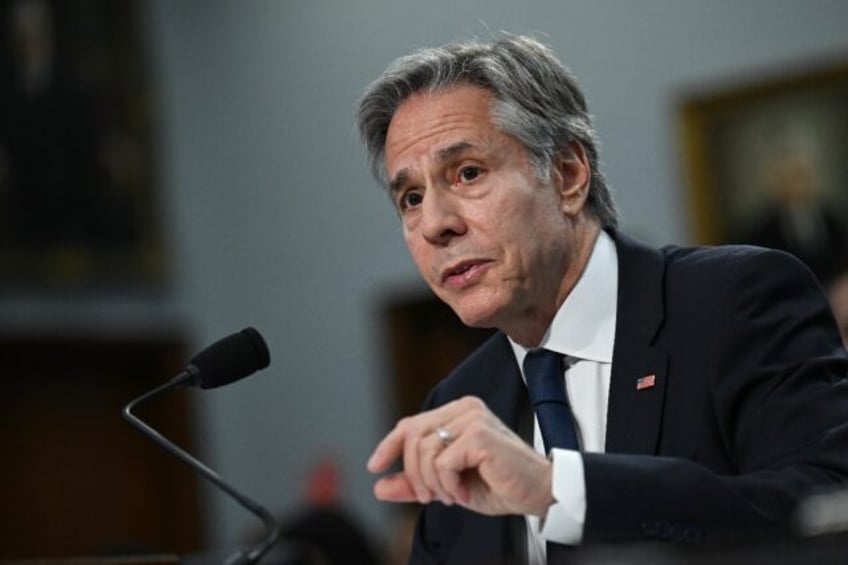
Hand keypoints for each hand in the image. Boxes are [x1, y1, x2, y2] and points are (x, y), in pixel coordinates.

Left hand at [367, 396, 553, 516]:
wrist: (539, 492)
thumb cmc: (499, 485)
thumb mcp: (448, 486)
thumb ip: (416, 483)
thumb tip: (379, 487)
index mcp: (458, 413)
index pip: (411, 424)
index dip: (388, 445)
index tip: (374, 467)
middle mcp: (464, 408)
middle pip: (413, 436)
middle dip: (414, 473)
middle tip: (430, 497)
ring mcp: (473, 418)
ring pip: (424, 450)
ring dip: (432, 483)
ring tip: (452, 496)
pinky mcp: (479, 435)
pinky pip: (442, 462)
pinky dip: (448, 485)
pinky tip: (464, 495)